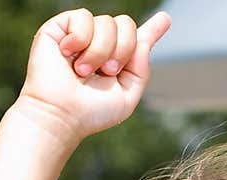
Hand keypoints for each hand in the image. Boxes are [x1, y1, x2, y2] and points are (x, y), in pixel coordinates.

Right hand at [18, 9, 170, 138]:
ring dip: (99, 52)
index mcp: (117, 63)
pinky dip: (80, 39)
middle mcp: (100, 46)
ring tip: (82, 72)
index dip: (153, 29)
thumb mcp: (126, 97)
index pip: (137, 41)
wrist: (61, 114)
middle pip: (127, 25)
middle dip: (122, 50)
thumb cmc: (90, 113)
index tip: (165, 19)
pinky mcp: (61, 27)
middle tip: (106, 72)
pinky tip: (67, 55)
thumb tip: (145, 42)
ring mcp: (81, 35)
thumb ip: (140, 69)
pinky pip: (84, 17)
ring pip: (107, 22)